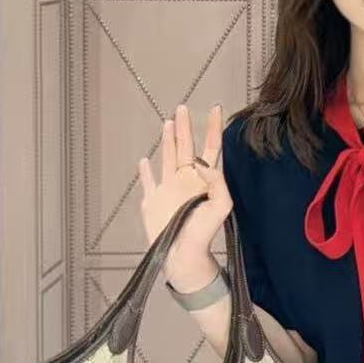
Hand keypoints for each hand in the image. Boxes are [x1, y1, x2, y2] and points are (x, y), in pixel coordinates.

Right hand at [137, 104, 230, 272]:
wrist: (181, 255)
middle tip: (183, 107)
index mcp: (203, 181)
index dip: (213, 129)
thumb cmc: (203, 234)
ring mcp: (168, 190)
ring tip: (169, 122)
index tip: (217, 110)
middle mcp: (186, 181)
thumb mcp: (220, 206)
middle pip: (186, 147)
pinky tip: (144, 160)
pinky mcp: (152, 202)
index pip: (210, 149)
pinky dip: (145, 172)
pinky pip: (148, 182)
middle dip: (185, 127)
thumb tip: (203, 162)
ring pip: (168, 158)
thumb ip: (217, 182)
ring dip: (168, 140)